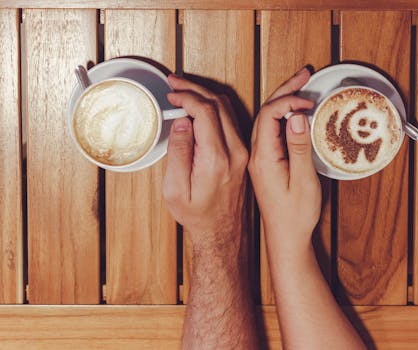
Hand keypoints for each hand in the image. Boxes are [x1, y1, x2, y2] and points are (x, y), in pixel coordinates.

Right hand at [162, 75, 247, 250]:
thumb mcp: (175, 190)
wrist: (223, 234)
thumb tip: (183, 121)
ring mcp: (243, 152)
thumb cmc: (197, 217)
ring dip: (205, 95)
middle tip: (174, 82)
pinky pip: (231, 121)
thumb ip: (178, 152)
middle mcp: (235, 152)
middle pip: (218, 104)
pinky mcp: (244, 154)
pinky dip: (214, 108)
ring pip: (227, 110)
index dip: (186, 96)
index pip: (205, 111)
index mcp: (217, 159)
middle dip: (194, 88)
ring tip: (183, 91)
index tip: (171, 93)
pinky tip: (199, 107)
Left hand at [249, 67, 319, 252]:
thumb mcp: (303, 182)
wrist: (283, 238)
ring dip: (282, 98)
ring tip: (300, 84)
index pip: (268, 115)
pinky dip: (281, 114)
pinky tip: (292, 110)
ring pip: (265, 118)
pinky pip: (268, 129)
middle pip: (265, 111)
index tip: (308, 100)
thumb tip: (295, 117)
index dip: (288, 100)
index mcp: (262, 157)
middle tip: (304, 73)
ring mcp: (258, 157)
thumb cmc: (294, 216)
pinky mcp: (263, 162)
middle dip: (284, 89)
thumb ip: (299, 148)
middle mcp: (255, 154)